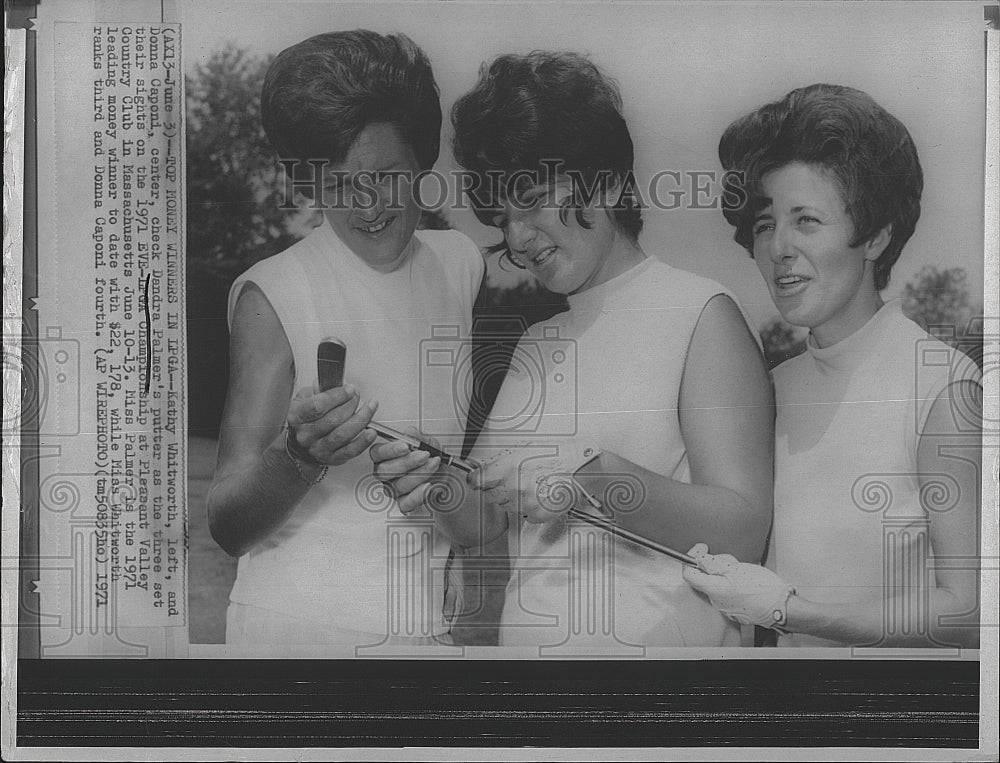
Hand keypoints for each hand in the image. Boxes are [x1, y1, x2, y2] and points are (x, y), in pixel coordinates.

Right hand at [285, 383, 377, 466]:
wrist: (300, 446)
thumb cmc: (305, 420)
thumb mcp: (305, 399)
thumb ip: (318, 389)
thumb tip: (331, 382)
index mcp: (297, 417)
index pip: (317, 406)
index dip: (337, 396)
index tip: (350, 388)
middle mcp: (306, 434)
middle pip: (333, 419)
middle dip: (351, 404)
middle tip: (358, 395)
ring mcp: (319, 448)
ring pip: (343, 434)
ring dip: (361, 419)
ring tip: (371, 407)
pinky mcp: (333, 458)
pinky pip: (350, 451)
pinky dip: (363, 441)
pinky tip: (371, 432)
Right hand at [369, 427, 443, 513]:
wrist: (447, 474)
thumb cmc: (432, 457)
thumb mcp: (428, 443)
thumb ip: (418, 438)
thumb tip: (409, 433)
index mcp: (385, 455)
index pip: (378, 453)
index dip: (390, 450)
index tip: (406, 446)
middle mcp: (386, 473)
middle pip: (385, 470)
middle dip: (407, 462)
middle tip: (424, 455)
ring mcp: (393, 488)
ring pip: (398, 485)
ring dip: (419, 474)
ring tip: (434, 465)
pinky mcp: (403, 502)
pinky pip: (406, 503)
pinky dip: (418, 495)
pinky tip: (428, 485)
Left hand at [472, 441, 599, 523]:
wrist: (581, 469)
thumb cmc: (557, 455)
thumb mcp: (525, 449)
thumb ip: (501, 461)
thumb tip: (483, 469)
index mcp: (508, 468)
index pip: (477, 480)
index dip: (477, 480)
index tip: (478, 481)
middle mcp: (514, 487)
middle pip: (490, 496)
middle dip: (497, 489)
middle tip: (511, 482)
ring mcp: (525, 503)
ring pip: (506, 506)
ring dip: (513, 499)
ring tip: (530, 487)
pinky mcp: (536, 515)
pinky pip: (523, 515)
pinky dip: (528, 509)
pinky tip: (539, 496)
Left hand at [681, 543, 795, 628]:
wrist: (783, 608)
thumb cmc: (764, 590)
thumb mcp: (737, 569)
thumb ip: (714, 563)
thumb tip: (699, 559)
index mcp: (714, 590)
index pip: (689, 574)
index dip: (692, 557)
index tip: (702, 548)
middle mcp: (717, 601)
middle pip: (705, 577)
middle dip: (714, 564)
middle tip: (731, 561)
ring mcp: (726, 607)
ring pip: (717, 583)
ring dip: (725, 573)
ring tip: (743, 571)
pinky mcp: (736, 610)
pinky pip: (727, 592)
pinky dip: (732, 583)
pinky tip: (746, 581)